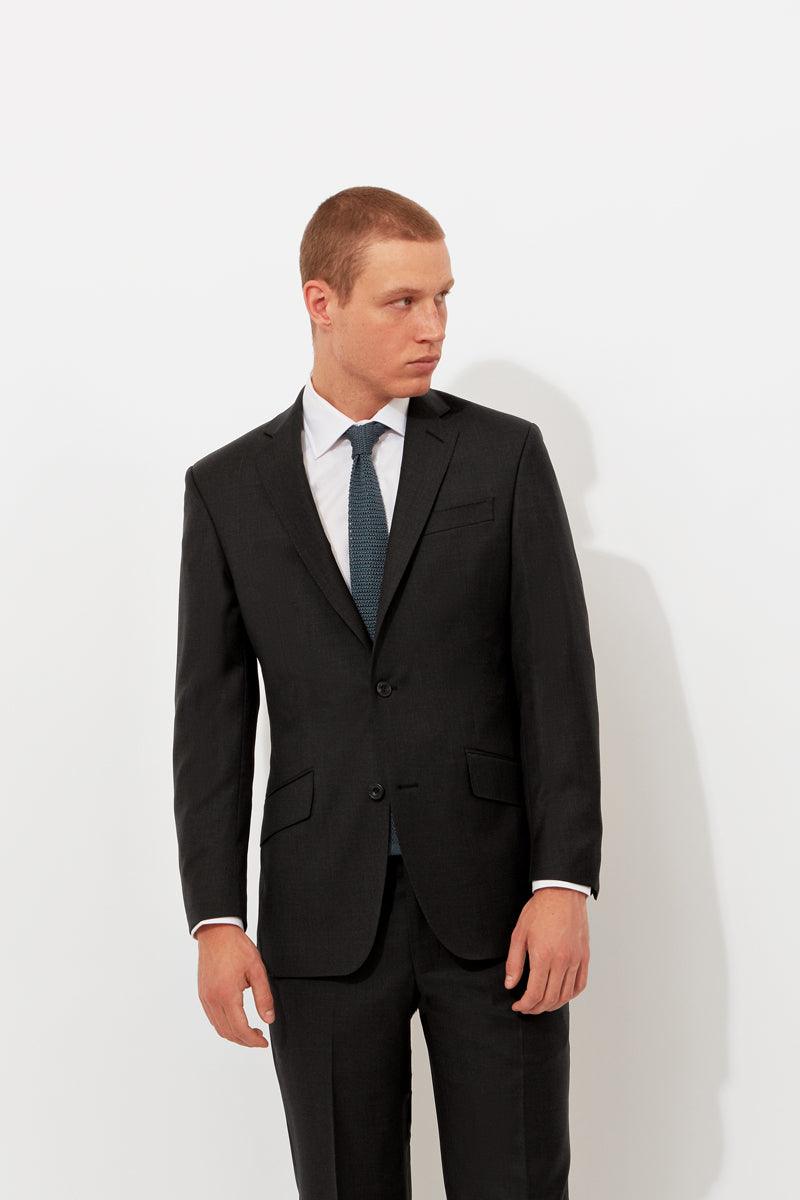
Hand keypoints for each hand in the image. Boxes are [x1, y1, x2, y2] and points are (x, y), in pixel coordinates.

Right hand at [195, 924, 275, 1046]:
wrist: (216, 932)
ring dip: (234, 1035)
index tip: (264, 1042)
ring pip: (219, 1028)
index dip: (253, 1040)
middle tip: (260, 1038)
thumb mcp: (257, 970)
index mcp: (227, 995)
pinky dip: (224, 1026)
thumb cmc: (237, 948)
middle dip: (245, 1041)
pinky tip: (236, 1021)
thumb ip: (263, 997)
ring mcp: (205, 998)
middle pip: (228, 1033)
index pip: (240, 1029)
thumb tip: (268, 1019)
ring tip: (250, 1031)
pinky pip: (213, 1018)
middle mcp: (213, 1000)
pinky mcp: (202, 994)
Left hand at [504, 886, 589, 1013]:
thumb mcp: (519, 934)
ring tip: (541, 1005)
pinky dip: (570, 995)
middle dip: (536, 1008)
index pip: (535, 993)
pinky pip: (580, 984)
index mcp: (543, 956)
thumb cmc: (539, 911)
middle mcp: (562, 961)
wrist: (562, 893)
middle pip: (551, 998)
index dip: (525, 1005)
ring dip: (553, 1005)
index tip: (518, 1006)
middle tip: (527, 1008)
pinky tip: (560, 995)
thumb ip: (514, 962)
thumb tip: (510, 985)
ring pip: (566, 995)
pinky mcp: (584, 956)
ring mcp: (575, 960)